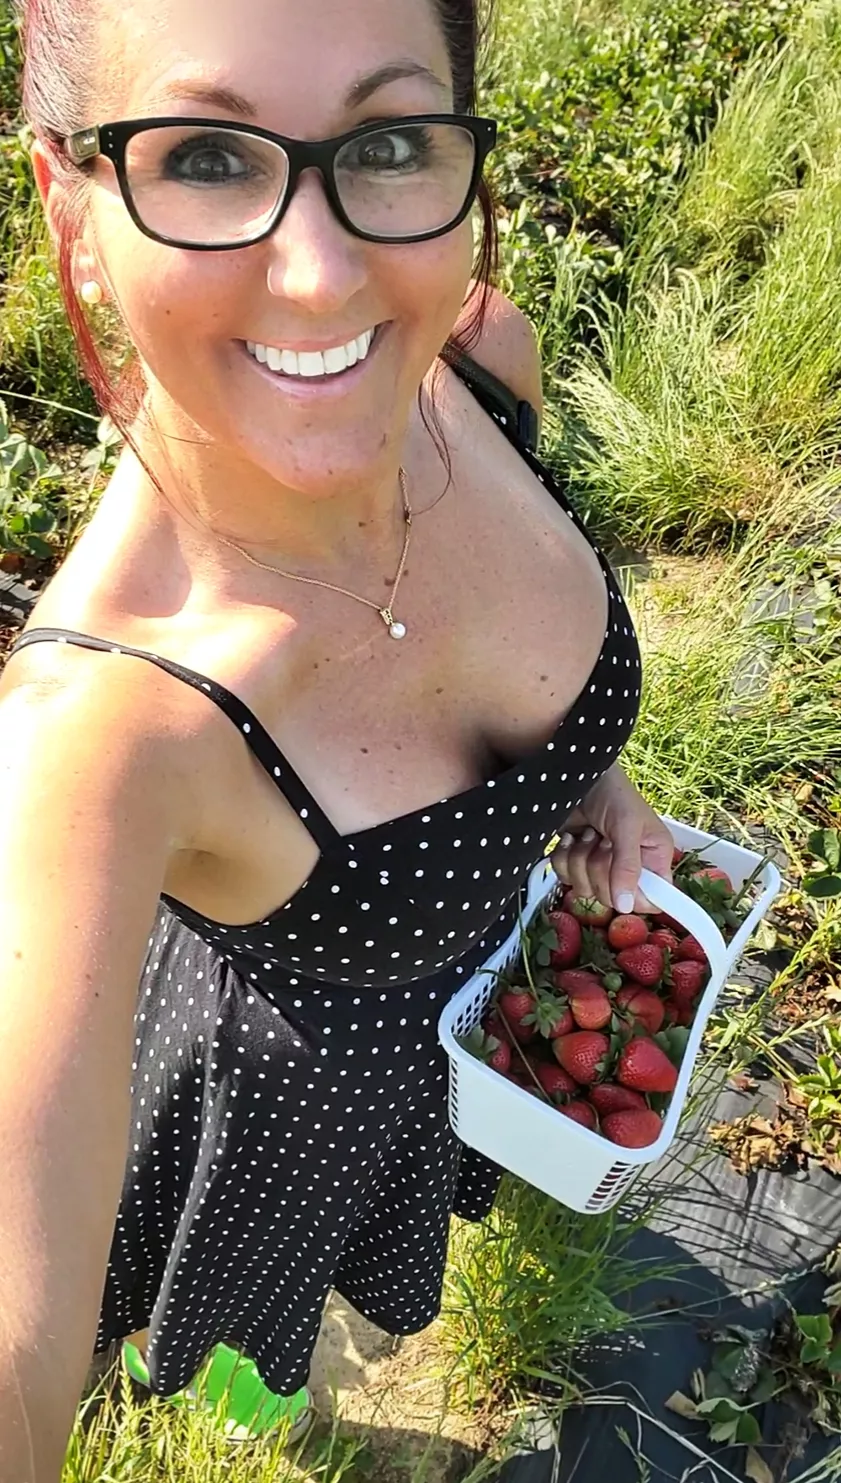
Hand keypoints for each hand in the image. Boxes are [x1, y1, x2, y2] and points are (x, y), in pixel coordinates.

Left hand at [550, 764, 673, 913]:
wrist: (576, 773)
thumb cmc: (613, 791)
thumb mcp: (627, 825)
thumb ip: (628, 865)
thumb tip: (626, 904)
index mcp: (654, 859)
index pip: (652, 900)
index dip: (634, 897)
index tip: (619, 880)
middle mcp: (630, 868)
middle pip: (612, 898)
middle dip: (599, 868)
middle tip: (603, 841)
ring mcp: (601, 866)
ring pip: (586, 890)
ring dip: (579, 860)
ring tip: (588, 834)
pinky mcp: (577, 862)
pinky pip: (565, 879)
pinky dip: (563, 857)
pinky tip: (572, 837)